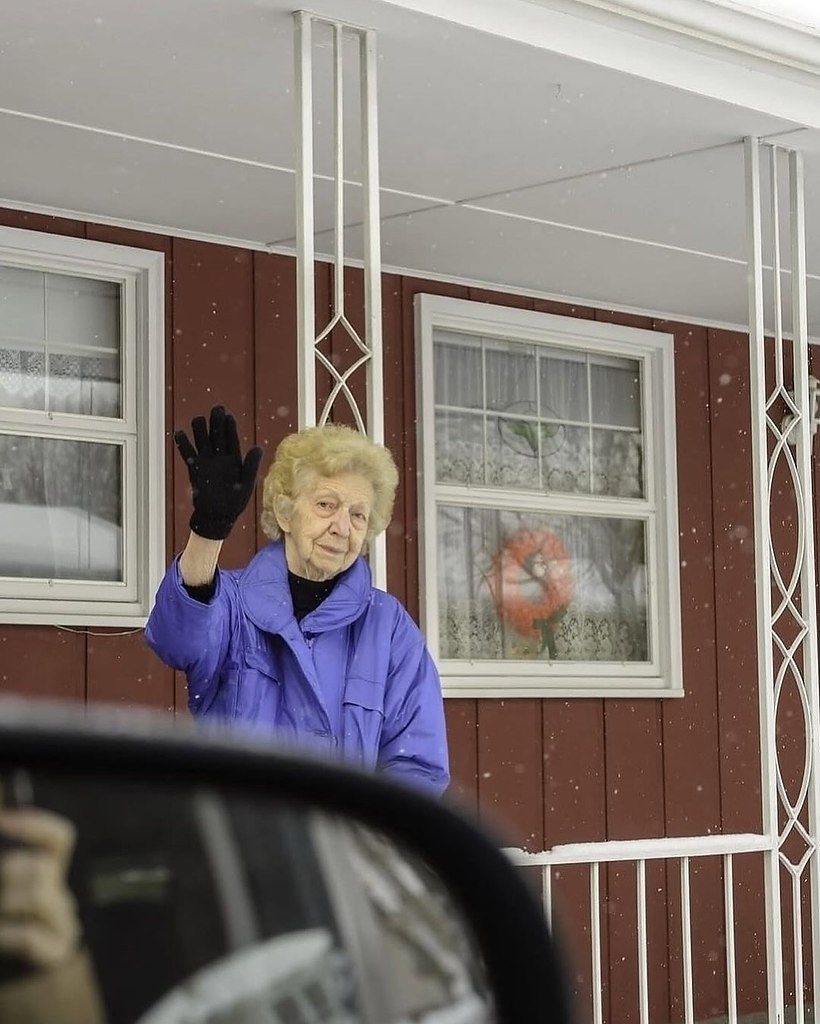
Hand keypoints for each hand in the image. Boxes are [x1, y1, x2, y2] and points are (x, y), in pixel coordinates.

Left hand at [0, 809, 80, 969]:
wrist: (20, 989)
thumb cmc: (7, 933)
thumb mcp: (8, 896)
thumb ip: (11, 869)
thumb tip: (1, 827)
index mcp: (46, 876)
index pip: (58, 839)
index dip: (34, 825)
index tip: (3, 820)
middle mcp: (59, 896)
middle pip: (39, 867)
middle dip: (6, 873)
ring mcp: (63, 924)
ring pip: (37, 894)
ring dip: (4, 904)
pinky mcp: (57, 953)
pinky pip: (28, 935)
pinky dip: (5, 935)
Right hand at [175, 406, 262, 540]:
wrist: (218, 516)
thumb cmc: (235, 503)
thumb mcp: (247, 484)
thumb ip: (251, 466)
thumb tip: (258, 447)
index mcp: (234, 460)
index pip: (231, 440)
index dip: (230, 427)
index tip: (228, 415)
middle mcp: (220, 458)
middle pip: (217, 436)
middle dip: (216, 423)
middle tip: (216, 408)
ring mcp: (207, 463)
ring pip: (202, 442)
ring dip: (200, 431)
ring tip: (198, 419)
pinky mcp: (195, 469)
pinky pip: (188, 454)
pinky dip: (184, 444)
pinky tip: (179, 433)